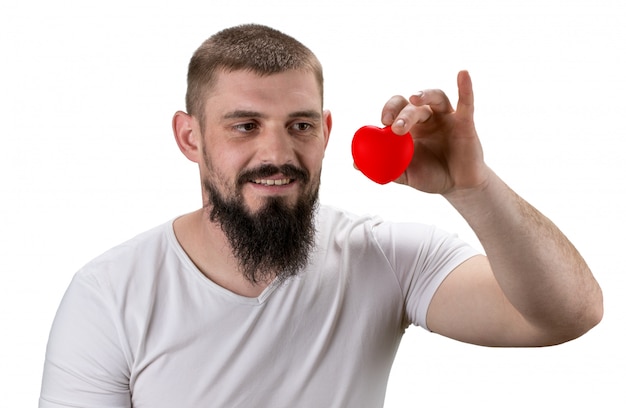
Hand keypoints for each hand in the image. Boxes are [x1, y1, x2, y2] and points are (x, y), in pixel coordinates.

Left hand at [381, 71, 488, 195]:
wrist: (457, 186)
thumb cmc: (430, 176)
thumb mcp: (404, 174)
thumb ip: (383, 168)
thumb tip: (355, 164)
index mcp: (410, 126)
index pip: (396, 109)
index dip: (388, 111)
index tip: (383, 122)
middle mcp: (427, 117)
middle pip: (413, 105)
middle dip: (403, 113)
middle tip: (395, 127)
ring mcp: (446, 118)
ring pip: (435, 98)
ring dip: (424, 95)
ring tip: (415, 98)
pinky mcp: (465, 122)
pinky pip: (467, 103)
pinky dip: (465, 87)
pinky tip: (462, 74)